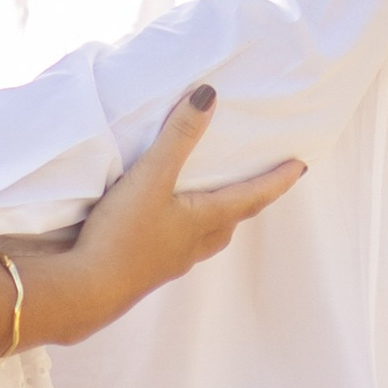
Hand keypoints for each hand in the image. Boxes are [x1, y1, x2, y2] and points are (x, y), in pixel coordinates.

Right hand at [21, 88, 300, 350]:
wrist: (86, 291)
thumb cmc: (123, 234)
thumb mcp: (152, 176)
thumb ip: (179, 135)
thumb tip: (208, 95)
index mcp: (204, 221)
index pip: (252, 197)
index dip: (277, 181)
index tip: (301, 167)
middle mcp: (194, 245)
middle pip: (232, 220)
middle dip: (248, 200)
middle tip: (260, 182)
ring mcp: (171, 261)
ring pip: (206, 236)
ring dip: (218, 216)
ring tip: (215, 199)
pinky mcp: (146, 269)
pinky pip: (180, 245)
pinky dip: (186, 228)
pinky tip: (167, 222)